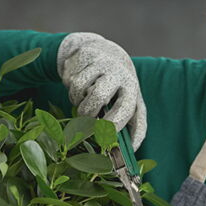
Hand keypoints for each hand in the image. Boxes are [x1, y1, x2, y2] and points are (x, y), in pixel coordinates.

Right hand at [56, 32, 146, 149]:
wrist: (106, 53)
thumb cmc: (119, 88)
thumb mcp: (132, 103)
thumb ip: (134, 127)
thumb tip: (132, 152)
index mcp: (132, 88)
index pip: (125, 110)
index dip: (111, 126)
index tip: (101, 136)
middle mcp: (119, 73)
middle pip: (97, 97)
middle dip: (87, 113)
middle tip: (85, 118)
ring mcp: (102, 62)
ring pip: (79, 88)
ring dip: (77, 101)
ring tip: (83, 101)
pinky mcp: (85, 54)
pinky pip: (70, 78)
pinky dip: (70, 88)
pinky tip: (79, 86)